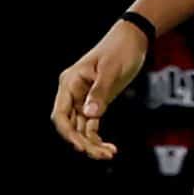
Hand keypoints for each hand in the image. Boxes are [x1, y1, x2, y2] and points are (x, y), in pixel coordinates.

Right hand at [51, 19, 149, 158]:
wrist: (132, 39)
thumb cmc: (120, 49)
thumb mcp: (112, 70)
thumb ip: (100, 92)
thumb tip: (90, 115)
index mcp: (70, 82)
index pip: (60, 114)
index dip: (67, 133)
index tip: (79, 146)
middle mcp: (72, 93)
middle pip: (70, 126)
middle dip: (83, 143)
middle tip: (102, 155)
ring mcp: (83, 99)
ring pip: (81, 129)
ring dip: (92, 143)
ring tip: (109, 154)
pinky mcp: (95, 103)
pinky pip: (91, 126)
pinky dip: (98, 137)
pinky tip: (109, 148)